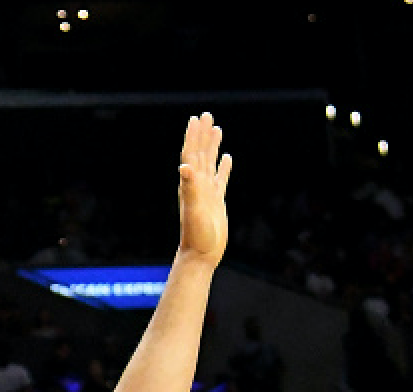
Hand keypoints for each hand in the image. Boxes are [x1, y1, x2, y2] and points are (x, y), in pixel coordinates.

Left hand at [178, 113, 231, 266]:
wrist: (201, 254)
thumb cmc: (196, 235)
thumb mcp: (194, 210)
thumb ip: (190, 188)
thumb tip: (185, 167)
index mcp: (190, 184)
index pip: (191, 154)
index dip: (193, 136)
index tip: (196, 119)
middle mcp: (196, 185)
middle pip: (199, 153)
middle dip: (202, 134)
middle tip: (206, 115)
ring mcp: (207, 192)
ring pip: (210, 163)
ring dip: (212, 146)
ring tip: (216, 129)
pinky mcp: (216, 201)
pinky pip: (220, 179)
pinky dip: (223, 167)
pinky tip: (227, 158)